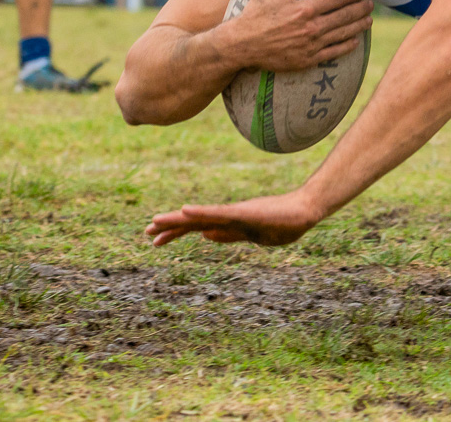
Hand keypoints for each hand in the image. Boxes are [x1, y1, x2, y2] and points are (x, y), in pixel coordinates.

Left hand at [146, 188, 325, 246]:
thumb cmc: (283, 223)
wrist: (305, 211)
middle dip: (169, 227)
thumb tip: (205, 236)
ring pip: (200, 216)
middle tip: (145, 233)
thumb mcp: (250, 235)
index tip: (155, 239)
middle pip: (193, 221)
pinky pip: (218, 213)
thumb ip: (228, 235)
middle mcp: (227, 216)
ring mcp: (235, 213)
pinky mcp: (243, 212)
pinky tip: (185, 211)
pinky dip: (201, 212)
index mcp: (228, 224)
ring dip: (177, 220)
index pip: (196, 227)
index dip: (175, 232)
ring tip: (155, 222)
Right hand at [224, 0, 372, 72]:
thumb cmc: (254, 14)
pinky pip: (333, 53)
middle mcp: (311, 28)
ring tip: (369, 20)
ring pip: (343, 35)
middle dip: (361, 9)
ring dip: (359, 26)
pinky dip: (347, 46)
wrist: (241, 45)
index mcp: (304, 9)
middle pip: (344, 17)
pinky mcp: (307, 60)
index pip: (336, 0)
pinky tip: (355, 41)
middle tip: (370, 5)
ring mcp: (311, 46)